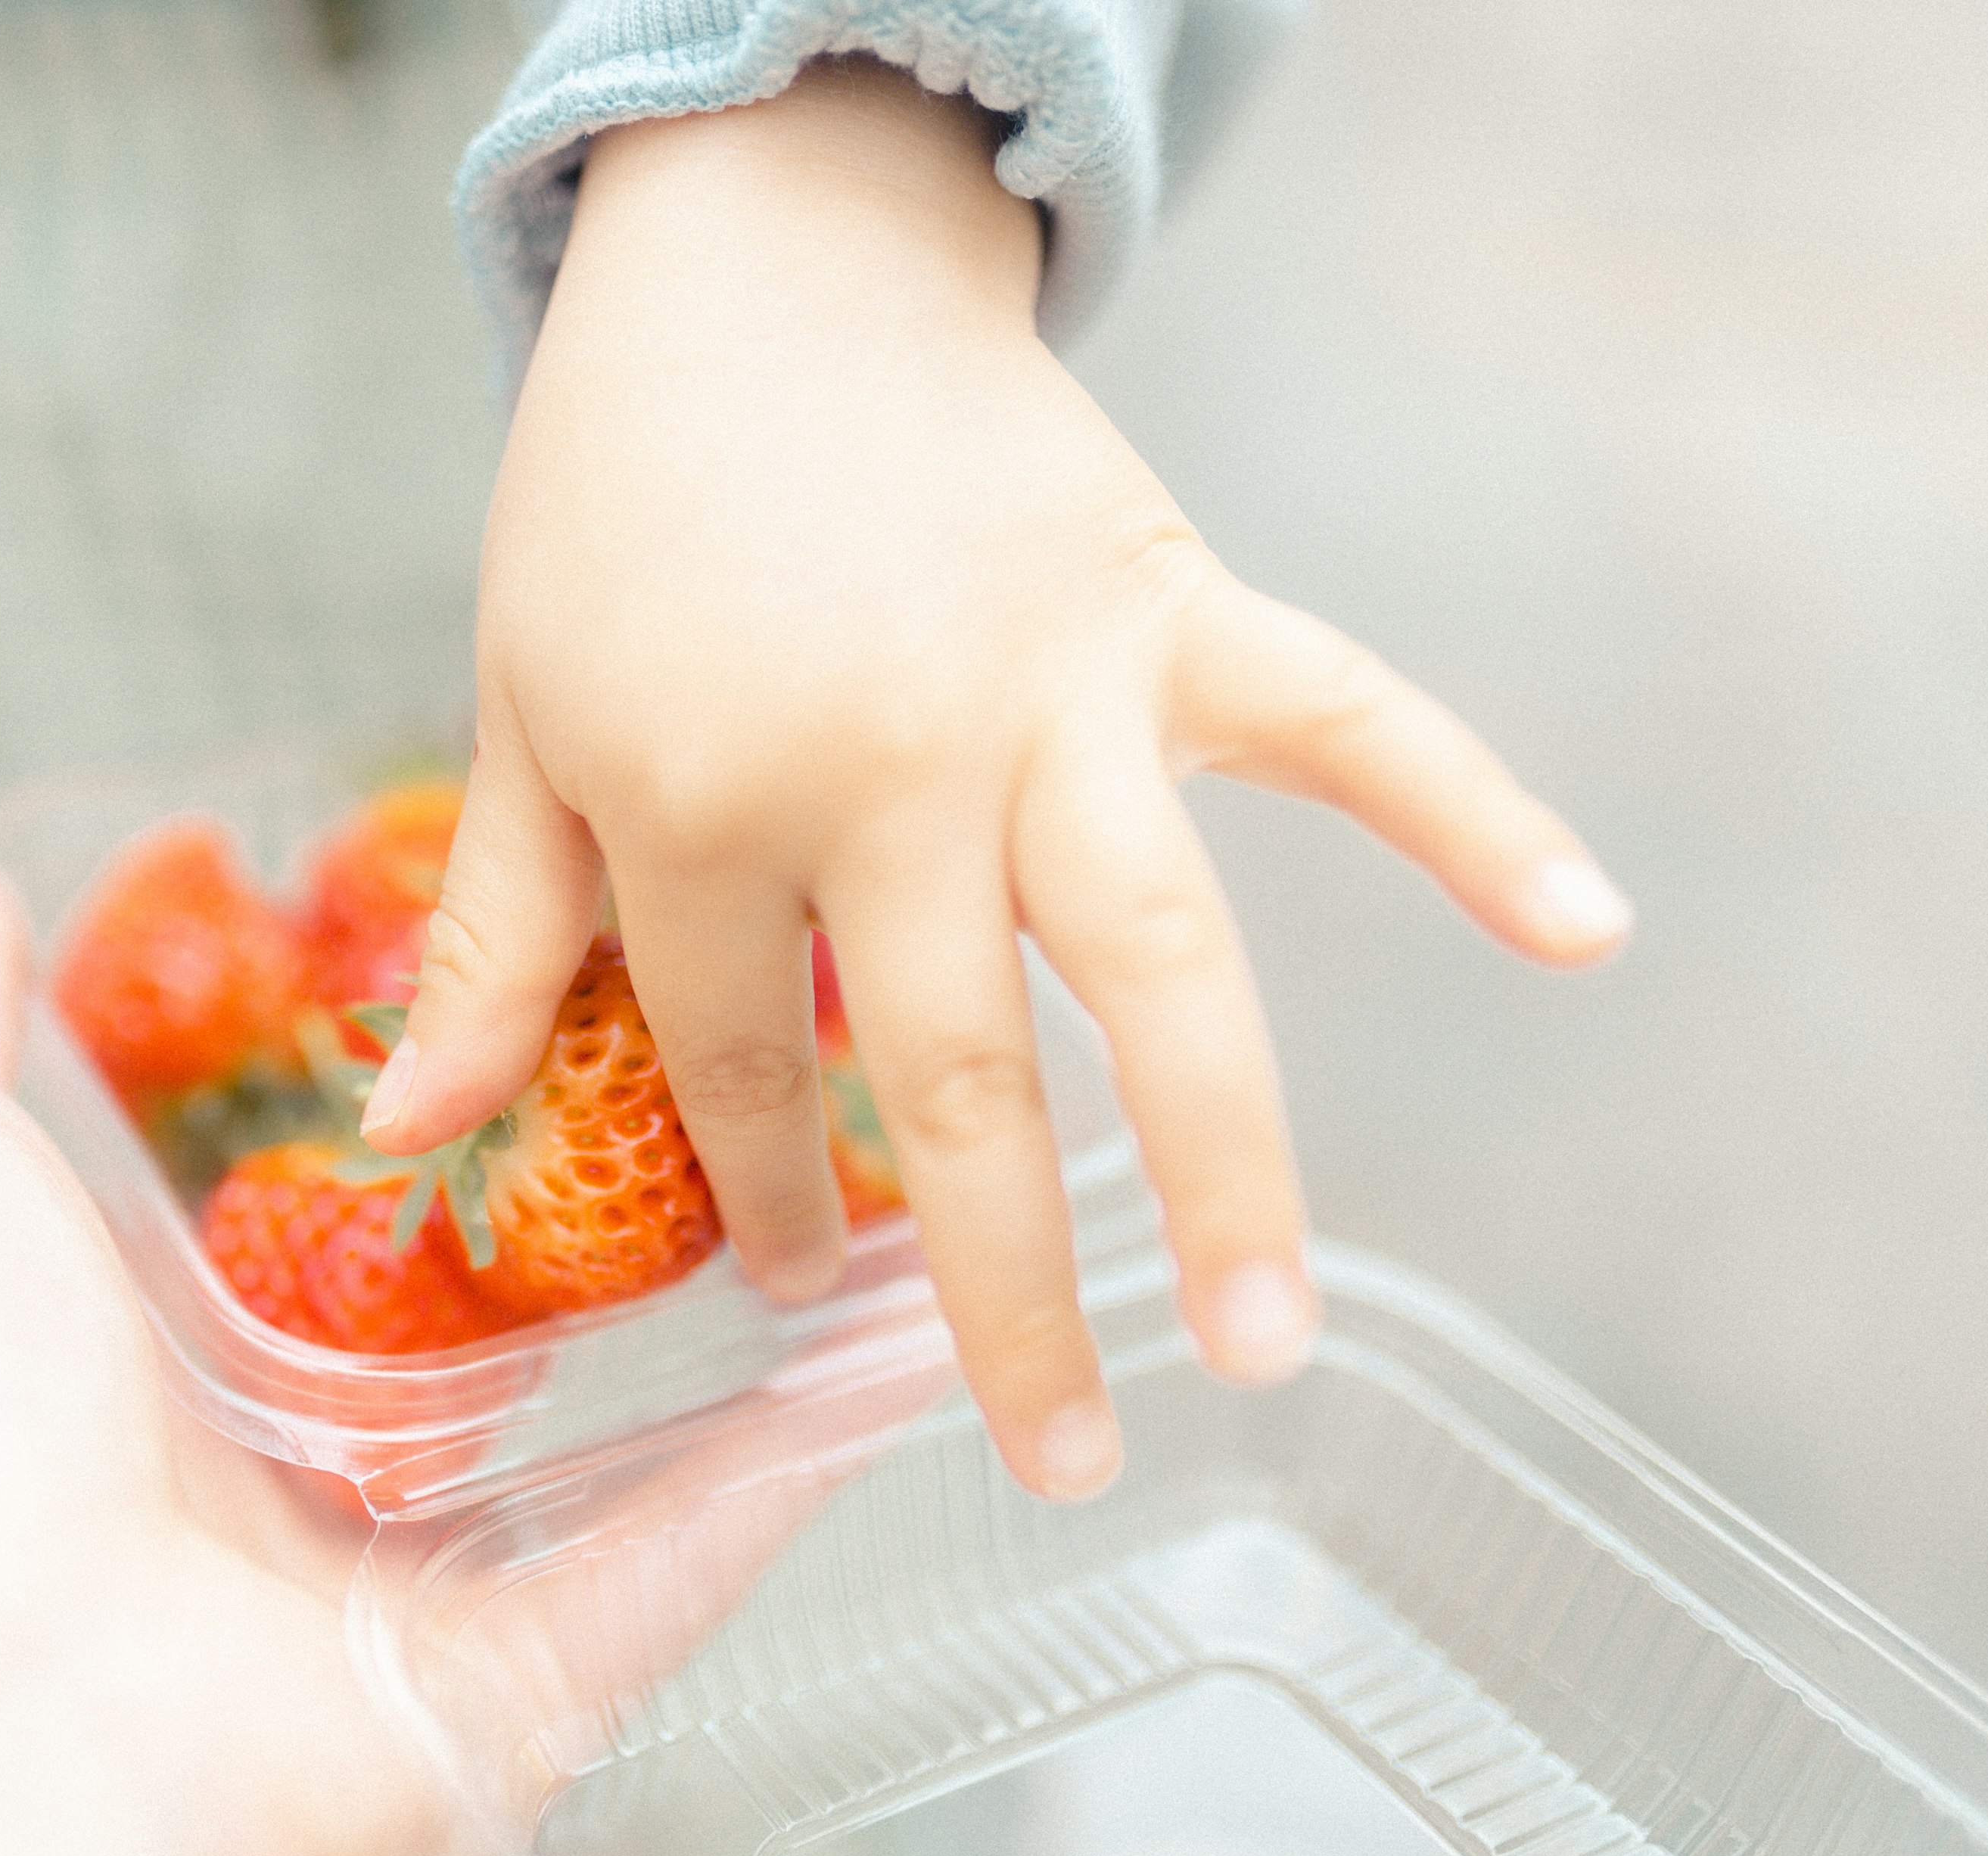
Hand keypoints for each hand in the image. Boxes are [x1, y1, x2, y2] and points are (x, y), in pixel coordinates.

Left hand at [364, 59, 1629, 1500]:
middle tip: (1063, 1461)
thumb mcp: (516, 707)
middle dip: (1004, 1289)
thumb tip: (402, 1129)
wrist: (759, 263)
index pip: (732, 1063)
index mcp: (704, 801)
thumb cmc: (617, 499)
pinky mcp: (1168, 607)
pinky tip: (1585, 926)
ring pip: (1159, 960)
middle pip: (955, 1078)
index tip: (808, 1299)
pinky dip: (1469, 808)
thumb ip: (491, 930)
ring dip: (1227, 1160)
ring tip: (1276, 1341)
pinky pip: (1344, 716)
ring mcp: (1051, 691)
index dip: (761, 1198)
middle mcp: (890, 770)